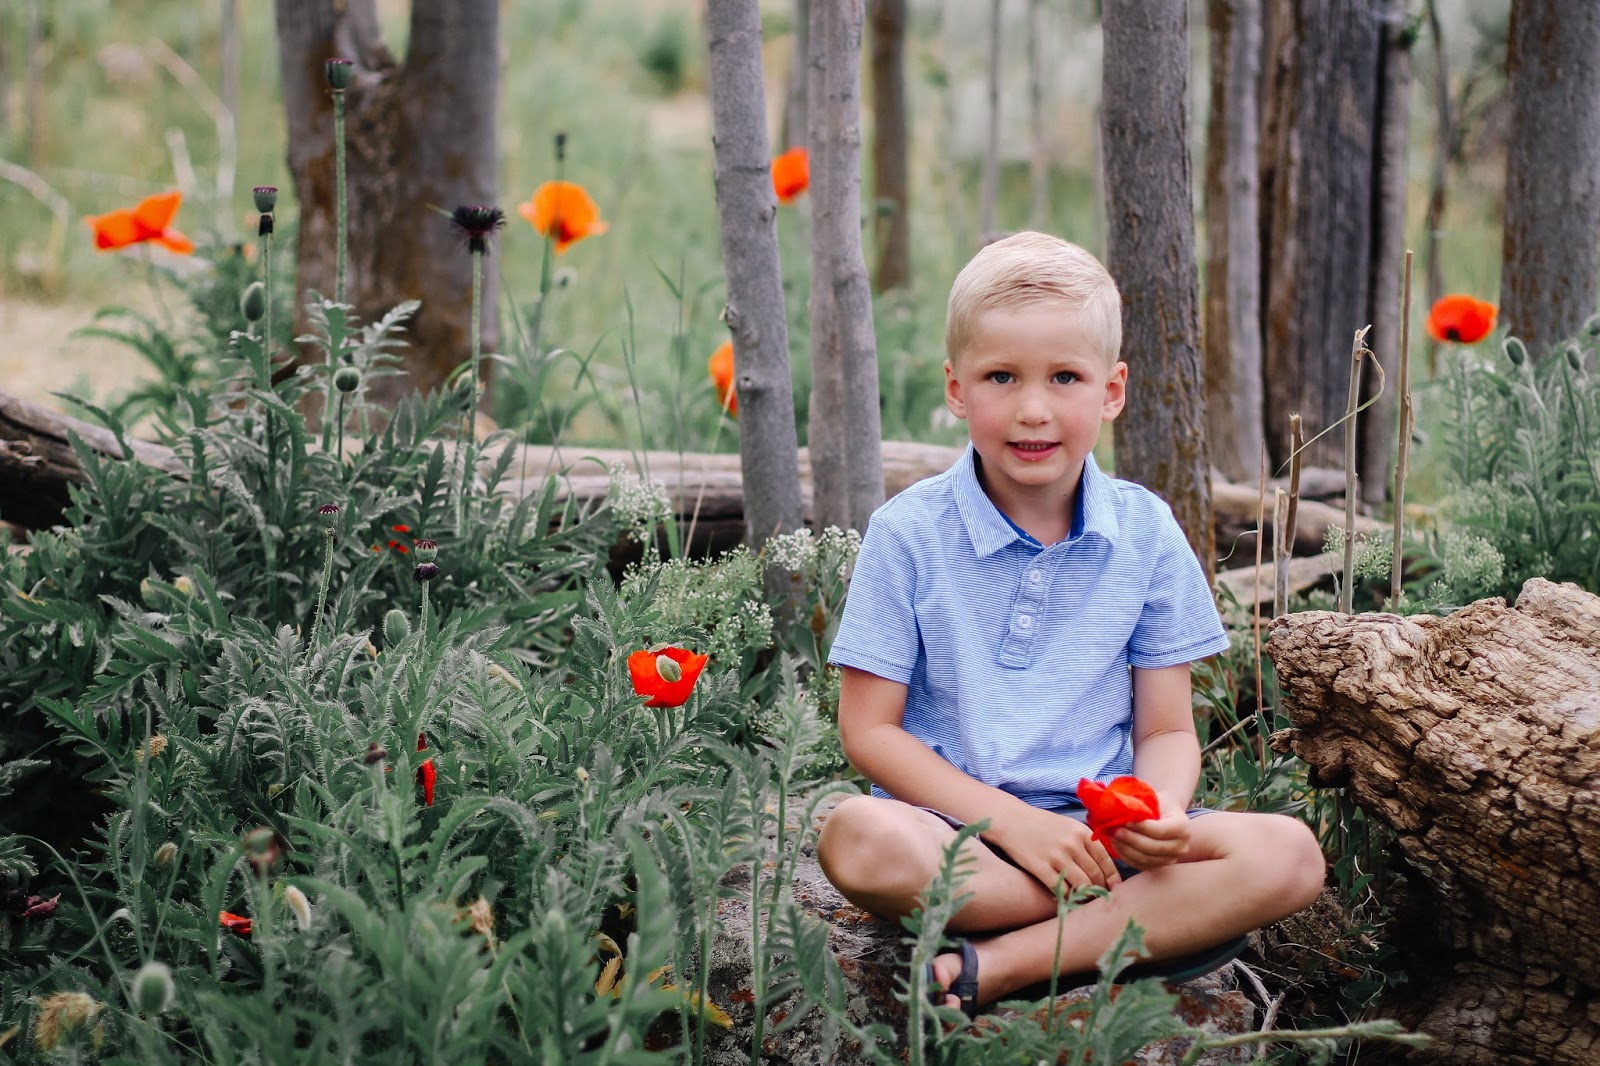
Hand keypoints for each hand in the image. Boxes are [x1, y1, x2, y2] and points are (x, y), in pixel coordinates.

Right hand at [991, 805, 1121, 892]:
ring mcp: (1056, 856)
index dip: (1112, 878)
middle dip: (1099, 890)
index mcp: (1082, 832)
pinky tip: (1065, 897)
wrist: (1011, 820)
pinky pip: (1061, 889)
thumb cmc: (1042, 824)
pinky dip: (1066, 897)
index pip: (1105, 861)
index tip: (1113, 889)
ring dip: (1084, 896)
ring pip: (1081, 885)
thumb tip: (1105, 868)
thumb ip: (1086, 842)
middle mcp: (1072, 844)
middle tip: (1097, 898)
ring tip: (1083, 900)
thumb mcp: (1068, 826)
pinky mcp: (1040, 867)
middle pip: (1095, 876)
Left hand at [1107, 810, 1191, 870]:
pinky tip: (1116, 844)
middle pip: (1153, 847)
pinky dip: (1126, 855)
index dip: (1141, 827)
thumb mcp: (1153, 800)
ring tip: (1113, 836)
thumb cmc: (1156, 803)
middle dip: (1131, 839)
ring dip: (1126, 848)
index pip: (1160, 830)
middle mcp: (1182, 846)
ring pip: (1145, 859)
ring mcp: (1172, 859)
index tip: (1124, 821)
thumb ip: (1141, 807)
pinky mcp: (1159, 866)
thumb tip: (1121, 812)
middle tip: (1114, 830)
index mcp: (1183, 827)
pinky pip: (1140, 865)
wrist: (1164, 814)